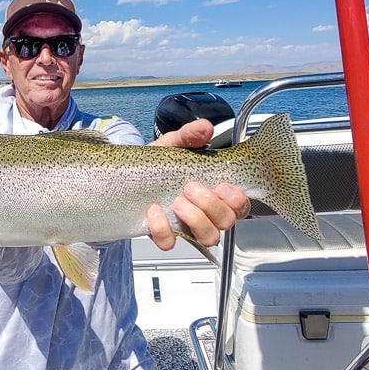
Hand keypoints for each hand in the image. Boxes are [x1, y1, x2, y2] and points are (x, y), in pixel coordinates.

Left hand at [145, 118, 250, 249]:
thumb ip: (188, 136)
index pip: (240, 206)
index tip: (221, 185)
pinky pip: (170, 242)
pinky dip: (163, 228)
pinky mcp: (164, 234)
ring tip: (176, 201)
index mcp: (214, 192)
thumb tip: (204, 128)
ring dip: (195, 219)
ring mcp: (187, 226)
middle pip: (227, 222)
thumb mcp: (172, 145)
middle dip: (212, 206)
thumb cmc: (158, 163)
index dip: (236, 200)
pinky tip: (154, 211)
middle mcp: (205, 212)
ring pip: (207, 237)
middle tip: (191, 188)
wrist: (128, 175)